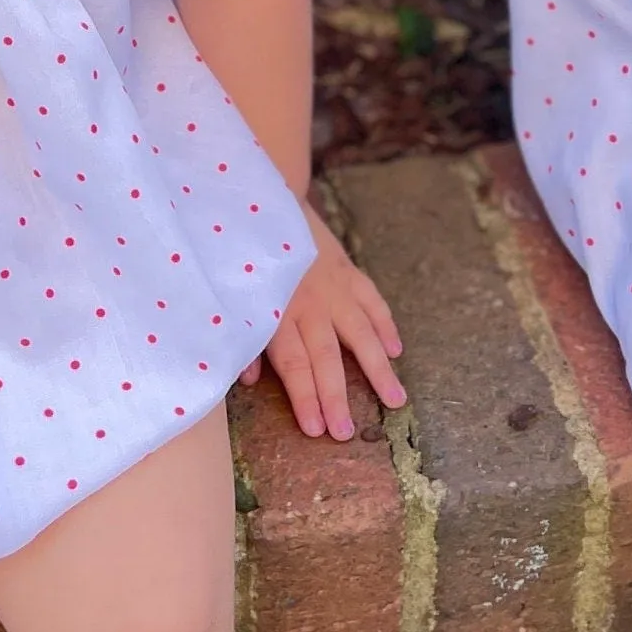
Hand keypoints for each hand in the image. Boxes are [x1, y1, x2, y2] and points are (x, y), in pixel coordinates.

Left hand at [241, 203, 404, 439]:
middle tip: (347, 432)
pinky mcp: (347, 268)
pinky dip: (385, 323)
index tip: (316, 430)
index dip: (305, 398)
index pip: (294, 364)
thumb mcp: (235, 295)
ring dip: (377, 368)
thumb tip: (250, 380)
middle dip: (337, 396)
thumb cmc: (245, 255)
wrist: (267, 199)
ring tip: (395, 399)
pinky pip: (371, 298)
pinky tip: (396, 349)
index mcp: (276, 312)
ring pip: (359, 333)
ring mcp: (332, 285)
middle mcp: (308, 303)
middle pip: (326, 357)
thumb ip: (244, 337)